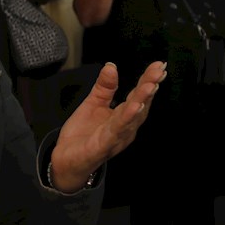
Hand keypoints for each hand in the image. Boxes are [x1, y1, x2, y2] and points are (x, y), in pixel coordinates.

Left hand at [49, 61, 165, 191]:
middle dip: (149, 87)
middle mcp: (125, 128)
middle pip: (140, 104)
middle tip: (159, 70)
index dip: (148, 80)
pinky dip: (126, 119)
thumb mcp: (93, 103)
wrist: (66, 160)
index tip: (158, 65)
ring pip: (131, 117)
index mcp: (124, 117)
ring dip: (142, 101)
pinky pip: (116, 131)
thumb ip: (104, 86)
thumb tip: (111, 65)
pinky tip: (133, 108)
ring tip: (150, 86)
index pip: (138, 95)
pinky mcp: (103, 146)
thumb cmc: (83, 134)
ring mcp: (116, 137)